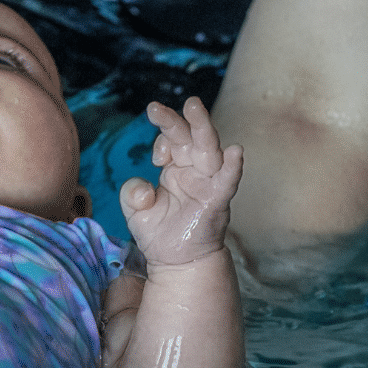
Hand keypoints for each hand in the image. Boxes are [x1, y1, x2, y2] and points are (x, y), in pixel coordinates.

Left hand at [119, 98, 242, 268]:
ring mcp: (207, 182)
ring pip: (208, 149)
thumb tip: (141, 187)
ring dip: (202, 127)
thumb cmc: (159, 233)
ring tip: (194, 107)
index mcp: (175, 167)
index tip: (155, 155)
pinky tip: (236, 152)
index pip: (171, 139)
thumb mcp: (135, 212)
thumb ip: (132, 194)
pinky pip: (227, 181)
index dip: (162, 136)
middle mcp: (193, 169)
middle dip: (178, 119)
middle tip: (161, 105)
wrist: (176, 263)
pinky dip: (232, 167)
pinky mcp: (217, 200)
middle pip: (189, 137)